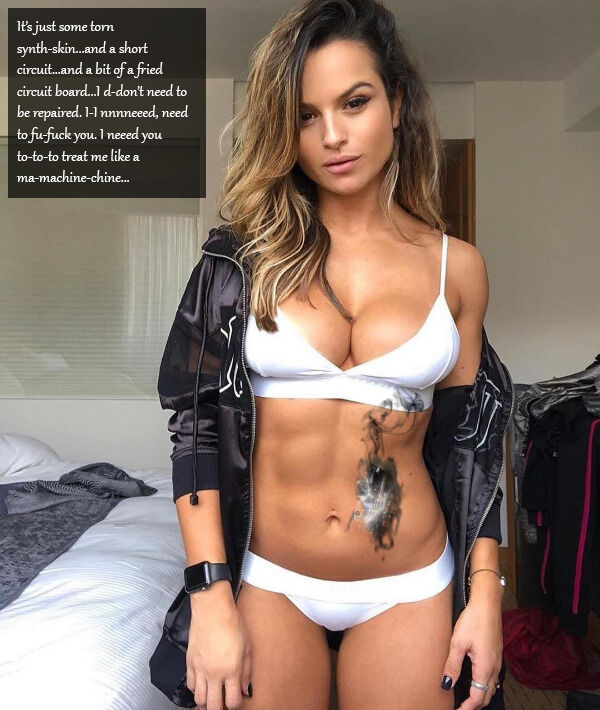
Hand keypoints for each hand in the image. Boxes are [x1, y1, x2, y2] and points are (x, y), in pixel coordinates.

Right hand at [186, 583, 252, 709]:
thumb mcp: (247, 647)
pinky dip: (196, 690)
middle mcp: (214, 673)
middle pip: (213, 706)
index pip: (232, 701)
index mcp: (231, 670)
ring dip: (206, 701)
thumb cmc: (231, 622)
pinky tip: (203, 684)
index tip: (237, 700)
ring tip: (212, 697)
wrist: (212, 608)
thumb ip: (247, 671)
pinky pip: (190, 685)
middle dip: (219, 709)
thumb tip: (246, 689)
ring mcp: (200, 669)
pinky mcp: (189, 662)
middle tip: (223, 704)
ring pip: (199, 700)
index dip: (235, 705)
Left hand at [440, 594, 502, 708]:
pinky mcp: (496, 653)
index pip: (478, 697)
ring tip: (466, 697)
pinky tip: (474, 679)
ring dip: (480, 694)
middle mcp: (494, 667)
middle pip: (486, 695)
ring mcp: (497, 660)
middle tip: (460, 706)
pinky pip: (492, 676)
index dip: (467, 708)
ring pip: (491, 686)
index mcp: (485, 667)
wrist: (488, 602)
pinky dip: (484, 684)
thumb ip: (452, 665)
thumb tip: (446, 684)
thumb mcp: (458, 642)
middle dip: (474, 704)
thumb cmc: (474, 619)